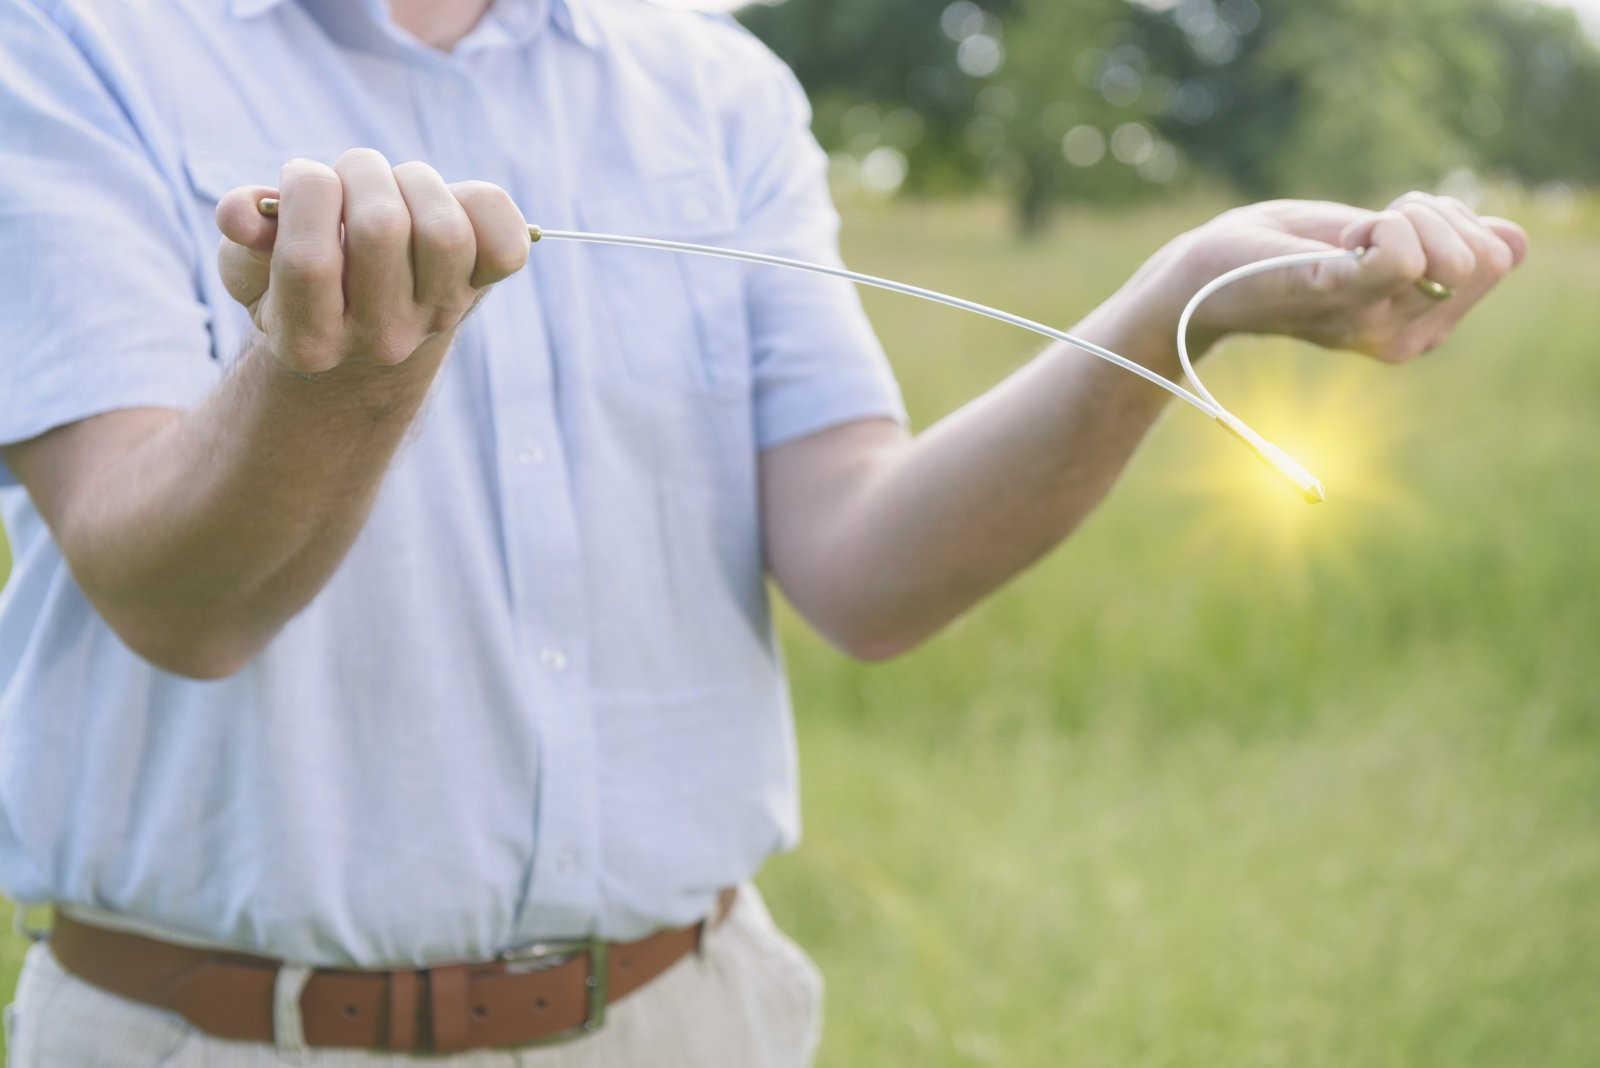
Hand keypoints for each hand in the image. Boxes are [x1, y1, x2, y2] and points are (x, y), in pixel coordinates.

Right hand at [215, 148, 529, 374]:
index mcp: (309, 339)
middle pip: (381, 229)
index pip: (309, 258)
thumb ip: (242, 239)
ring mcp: (436, 317)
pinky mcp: (481, 291)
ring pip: (444, 231)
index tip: (302, 178)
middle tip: (350, 176)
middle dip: (359, 172)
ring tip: (393, 186)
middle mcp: (381, 339)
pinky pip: (505, 243)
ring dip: (415, 181)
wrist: (367, 331)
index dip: (304, 191)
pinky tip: (444, 204)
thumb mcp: (253, 267)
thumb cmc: (302, 280)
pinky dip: (481, 204)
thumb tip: (239, 214)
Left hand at [1173, 193, 1528, 363]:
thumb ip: (1444, 241)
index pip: (1502, 253)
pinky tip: (1346, 237)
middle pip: (1487, 253)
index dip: (1454, 219)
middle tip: (1367, 229)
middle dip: (1437, 215)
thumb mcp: (1380, 241)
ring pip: (1454, 252)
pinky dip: (1387, 228)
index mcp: (1422, 324)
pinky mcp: (1330, 295)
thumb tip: (1511, 242)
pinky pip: (1399, 260)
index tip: (1393, 225)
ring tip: (1346, 238)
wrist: (1202, 276)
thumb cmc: (1285, 252)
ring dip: (1405, 215)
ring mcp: (1370, 322)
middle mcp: (1405, 336)